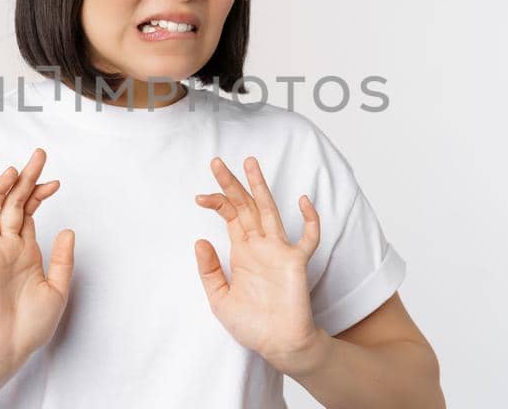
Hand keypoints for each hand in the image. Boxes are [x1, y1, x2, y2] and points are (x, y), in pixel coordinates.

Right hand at [0, 148, 74, 373]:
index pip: (29, 213)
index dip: (39, 194)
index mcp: (25, 252)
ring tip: (13, 171)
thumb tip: (67, 229)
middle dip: (24, 180)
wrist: (11, 350)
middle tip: (37, 156)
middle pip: (12, 205)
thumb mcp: (58, 290)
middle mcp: (6, 248)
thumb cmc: (32, 326)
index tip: (55, 181)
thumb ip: (62, 259)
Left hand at [193, 156, 328, 375]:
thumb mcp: (219, 299)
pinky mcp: (296, 263)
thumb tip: (199, 241)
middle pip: (245, 206)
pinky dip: (310, 219)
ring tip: (250, 163)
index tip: (198, 197)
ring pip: (269, 211)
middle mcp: (260, 246)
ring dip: (260, 187)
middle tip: (216, 161)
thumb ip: (210, 271)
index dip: (216, 202)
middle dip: (232, 184)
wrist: (277, 345)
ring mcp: (279, 251)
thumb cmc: (252, 325)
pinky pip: (308, 237)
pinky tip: (303, 202)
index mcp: (242, 252)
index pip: (229, 216)